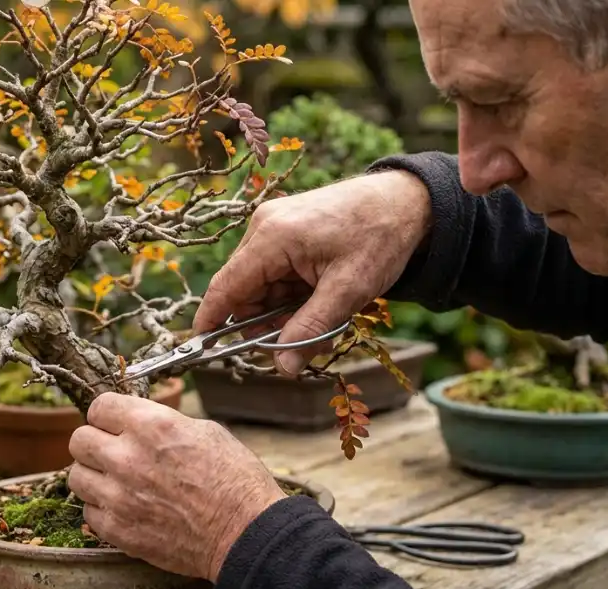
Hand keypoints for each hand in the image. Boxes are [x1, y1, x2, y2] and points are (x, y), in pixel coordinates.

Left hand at [67, 392, 285, 581]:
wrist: (245, 534)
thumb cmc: (235, 482)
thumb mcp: (205, 432)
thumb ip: (163, 424)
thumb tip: (139, 423)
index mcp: (151, 426)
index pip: (99, 406)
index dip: (107, 414)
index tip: (114, 423)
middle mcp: (127, 457)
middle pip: (79, 440)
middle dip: (94, 442)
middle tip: (111, 452)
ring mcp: (118, 496)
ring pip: (76, 476)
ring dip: (94, 476)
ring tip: (116, 482)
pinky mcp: (118, 530)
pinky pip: (89, 512)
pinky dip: (102, 509)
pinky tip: (125, 508)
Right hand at [193, 169, 431, 375]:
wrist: (407, 201)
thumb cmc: (379, 237)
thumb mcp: (348, 291)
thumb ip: (310, 330)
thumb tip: (282, 367)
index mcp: (272, 238)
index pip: (226, 287)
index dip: (211, 321)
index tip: (201, 349)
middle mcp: (264, 229)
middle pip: (245, 292)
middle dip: (268, 324)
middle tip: (304, 344)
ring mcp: (274, 228)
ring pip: (263, 288)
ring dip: (285, 313)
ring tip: (324, 321)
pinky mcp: (287, 232)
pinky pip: (276, 275)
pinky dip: (293, 296)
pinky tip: (321, 302)